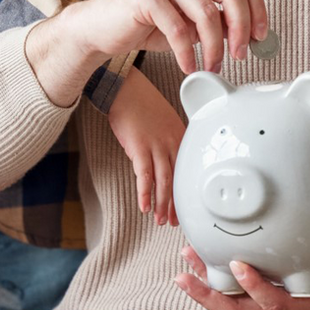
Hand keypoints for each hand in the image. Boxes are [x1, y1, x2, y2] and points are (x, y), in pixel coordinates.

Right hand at [35, 0, 266, 103]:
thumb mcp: (194, 21)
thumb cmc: (151, 23)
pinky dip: (188, 53)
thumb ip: (221, 20)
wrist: (103, 27)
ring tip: (213, 66)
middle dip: (241, 28)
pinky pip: (178, 28)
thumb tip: (254, 36)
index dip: (258, 10)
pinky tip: (189, 66)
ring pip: (206, 12)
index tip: (261, 38)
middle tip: (241, 54)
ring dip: (215, 47)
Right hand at [107, 69, 185, 225]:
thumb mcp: (163, 120)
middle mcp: (172, 142)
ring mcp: (157, 145)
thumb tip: (162, 161)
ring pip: (163, 181)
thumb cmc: (141, 103)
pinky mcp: (139, 147)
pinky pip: (144, 175)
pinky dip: (145, 193)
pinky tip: (145, 207)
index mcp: (181, 137)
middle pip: (177, 180)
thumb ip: (167, 141)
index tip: (182, 209)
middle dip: (175, 205)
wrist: (124, 87)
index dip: (183, 194)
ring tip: (160, 220)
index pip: (185, 171)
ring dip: (162, 204)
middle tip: (173, 222)